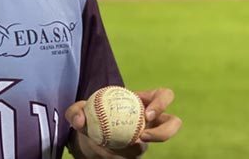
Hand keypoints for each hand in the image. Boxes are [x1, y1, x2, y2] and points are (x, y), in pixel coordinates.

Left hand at [65, 88, 181, 158]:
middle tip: (144, 134)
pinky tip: (118, 152)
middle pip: (173, 121)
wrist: (91, 138)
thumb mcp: (79, 112)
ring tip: (136, 144)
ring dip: (155, 142)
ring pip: (164, 138)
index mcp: (142, 100)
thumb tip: (80, 120)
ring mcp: (150, 135)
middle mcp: (152, 118)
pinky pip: (141, 152)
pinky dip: (130, 152)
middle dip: (166, 129)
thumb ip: (75, 112)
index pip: (162, 95)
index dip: (161, 102)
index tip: (146, 113)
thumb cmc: (91, 117)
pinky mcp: (143, 149)